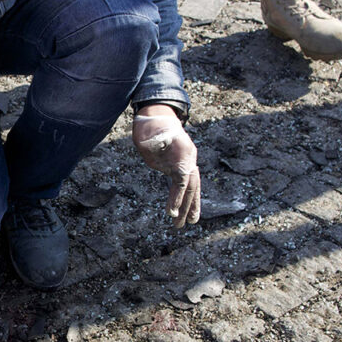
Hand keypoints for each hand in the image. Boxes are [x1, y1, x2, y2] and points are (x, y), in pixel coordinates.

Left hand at [132, 106, 200, 227]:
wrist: (156, 116)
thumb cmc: (152, 124)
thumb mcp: (149, 132)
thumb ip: (152, 140)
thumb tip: (149, 146)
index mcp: (184, 153)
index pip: (183, 179)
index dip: (178, 196)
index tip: (172, 211)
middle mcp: (189, 160)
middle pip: (191, 187)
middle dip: (187, 207)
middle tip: (182, 226)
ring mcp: (184, 164)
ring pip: (191, 188)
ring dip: (190, 206)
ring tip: (189, 224)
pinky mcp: (176, 168)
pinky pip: (183, 186)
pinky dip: (183, 198)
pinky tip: (181, 211)